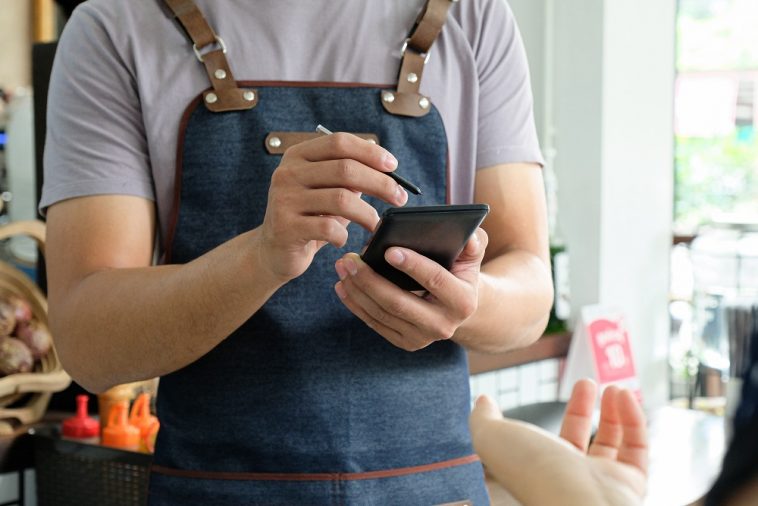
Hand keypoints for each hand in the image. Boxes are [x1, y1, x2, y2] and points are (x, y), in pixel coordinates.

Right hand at [257, 133, 407, 282]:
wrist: (274, 252)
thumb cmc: (309, 218)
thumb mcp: (326, 191)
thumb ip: (348, 175)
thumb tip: (385, 164)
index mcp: (298, 156)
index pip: (339, 142)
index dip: (370, 152)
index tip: (393, 166)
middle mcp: (287, 173)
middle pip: (345, 169)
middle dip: (380, 183)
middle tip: (400, 198)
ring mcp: (284, 199)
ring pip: (341, 199)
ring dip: (367, 214)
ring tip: (375, 225)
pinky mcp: (285, 227)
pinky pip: (328, 228)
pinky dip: (343, 236)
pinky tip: (343, 240)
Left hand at [334, 228, 487, 350]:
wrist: (458, 307)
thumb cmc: (459, 271)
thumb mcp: (471, 255)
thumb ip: (474, 242)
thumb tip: (469, 235)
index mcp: (463, 302)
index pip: (435, 280)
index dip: (412, 265)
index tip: (388, 250)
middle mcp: (443, 326)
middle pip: (399, 302)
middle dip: (370, 279)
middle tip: (349, 259)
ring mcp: (422, 338)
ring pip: (382, 313)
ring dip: (357, 289)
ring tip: (342, 266)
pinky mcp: (404, 342)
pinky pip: (374, 323)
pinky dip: (355, 304)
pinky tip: (343, 286)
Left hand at [470, 379, 647, 505]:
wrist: (578, 503)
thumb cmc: (534, 471)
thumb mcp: (493, 438)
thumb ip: (483, 419)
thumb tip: (482, 401)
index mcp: (535, 470)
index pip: (544, 443)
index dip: (550, 417)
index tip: (556, 390)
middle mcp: (568, 479)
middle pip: (579, 441)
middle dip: (583, 410)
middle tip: (587, 382)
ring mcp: (600, 483)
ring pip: (611, 445)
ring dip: (613, 412)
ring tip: (613, 386)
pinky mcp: (630, 484)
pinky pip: (635, 448)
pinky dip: (633, 419)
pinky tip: (624, 395)